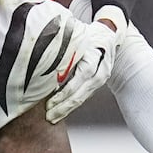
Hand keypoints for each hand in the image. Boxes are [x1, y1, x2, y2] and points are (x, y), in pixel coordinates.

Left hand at [46, 6, 125, 122]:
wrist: (109, 34)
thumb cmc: (88, 34)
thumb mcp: (77, 38)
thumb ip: (65, 52)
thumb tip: (42, 65)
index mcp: (94, 57)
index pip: (78, 79)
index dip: (63, 93)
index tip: (49, 102)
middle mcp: (100, 70)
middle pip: (80, 93)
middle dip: (63, 107)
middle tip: (49, 116)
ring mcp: (101, 78)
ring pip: (83, 98)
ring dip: (67, 109)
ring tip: (53, 117)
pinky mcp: (98, 83)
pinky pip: (84, 96)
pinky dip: (72, 103)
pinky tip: (62, 109)